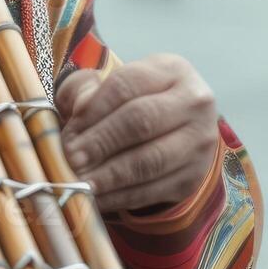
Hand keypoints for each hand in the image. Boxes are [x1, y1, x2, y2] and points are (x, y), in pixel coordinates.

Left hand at [55, 54, 218, 213]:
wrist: (173, 133)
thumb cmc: (132, 104)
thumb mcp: (110, 86)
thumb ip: (85, 90)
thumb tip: (79, 110)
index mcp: (172, 70)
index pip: (126, 85)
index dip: (93, 109)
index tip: (69, 130)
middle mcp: (194, 103)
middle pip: (141, 120)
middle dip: (101, 142)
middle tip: (71, 158)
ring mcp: (199, 142)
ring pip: (149, 161)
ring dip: (109, 175)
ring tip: (80, 181)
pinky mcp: (192, 178)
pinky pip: (151, 191)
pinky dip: (118, 197)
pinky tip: (95, 198)